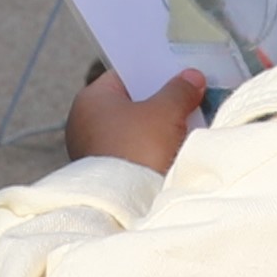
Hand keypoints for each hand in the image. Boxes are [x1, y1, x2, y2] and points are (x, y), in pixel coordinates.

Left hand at [68, 65, 204, 170]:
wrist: (129, 204)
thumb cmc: (139, 148)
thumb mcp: (166, 111)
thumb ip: (179, 90)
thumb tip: (191, 77)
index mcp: (90, 100)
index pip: (124, 76)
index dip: (153, 72)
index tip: (177, 73)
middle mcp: (84, 123)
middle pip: (130, 104)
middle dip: (160, 103)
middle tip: (189, 98)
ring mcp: (93, 151)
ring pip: (134, 131)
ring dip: (159, 128)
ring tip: (188, 124)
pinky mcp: (107, 174)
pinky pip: (133, 153)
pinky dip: (152, 150)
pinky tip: (175, 150)